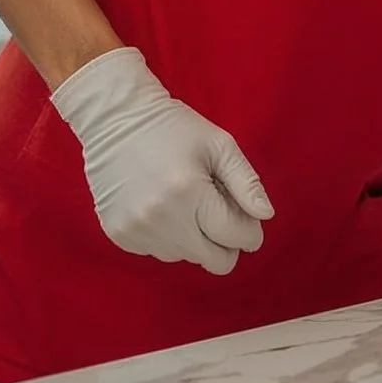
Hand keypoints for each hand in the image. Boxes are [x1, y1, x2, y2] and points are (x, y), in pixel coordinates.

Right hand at [50, 47, 273, 275]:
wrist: (116, 121)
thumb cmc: (174, 129)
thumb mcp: (220, 145)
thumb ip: (247, 183)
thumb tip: (265, 216)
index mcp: (189, 193)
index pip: (235, 237)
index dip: (251, 232)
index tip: (250, 221)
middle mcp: (161, 219)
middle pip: (214, 261)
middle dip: (227, 242)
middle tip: (221, 213)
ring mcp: (136, 230)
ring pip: (187, 257)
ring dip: (195, 238)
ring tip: (187, 201)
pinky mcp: (119, 235)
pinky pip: (159, 252)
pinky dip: (169, 235)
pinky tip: (164, 206)